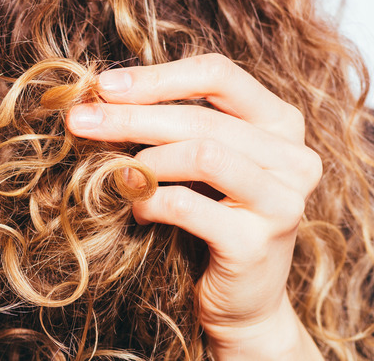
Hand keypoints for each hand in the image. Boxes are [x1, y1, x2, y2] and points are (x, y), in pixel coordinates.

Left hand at [66, 54, 322, 358]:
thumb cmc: (212, 217)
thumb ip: (171, 124)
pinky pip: (188, 206)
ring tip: (118, 175)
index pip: (219, 74)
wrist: (241, 300)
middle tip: (79, 120)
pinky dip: (150, 202)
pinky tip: (138, 211)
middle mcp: (294, 157)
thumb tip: (102, 96)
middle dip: (130, 117)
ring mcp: (282, 201)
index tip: (103, 85)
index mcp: (280, 123)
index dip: (156, 77)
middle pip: (201, 117)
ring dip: (145, 161)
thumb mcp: (198, 161)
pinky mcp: (257, 243)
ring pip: (203, 154)